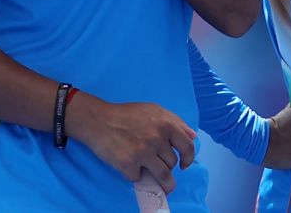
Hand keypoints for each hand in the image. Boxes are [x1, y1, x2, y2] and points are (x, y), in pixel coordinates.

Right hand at [65, 92, 194, 194]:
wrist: (98, 120)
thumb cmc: (127, 114)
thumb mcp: (153, 110)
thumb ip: (175, 121)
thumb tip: (192, 136)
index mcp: (166, 124)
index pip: (187, 147)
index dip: (188, 159)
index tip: (184, 165)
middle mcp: (157, 139)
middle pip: (172, 163)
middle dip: (167, 165)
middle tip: (157, 163)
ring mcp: (143, 153)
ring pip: (162, 176)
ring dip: (161, 181)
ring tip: (157, 180)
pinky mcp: (128, 165)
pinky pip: (139, 178)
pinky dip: (135, 175)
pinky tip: (130, 166)